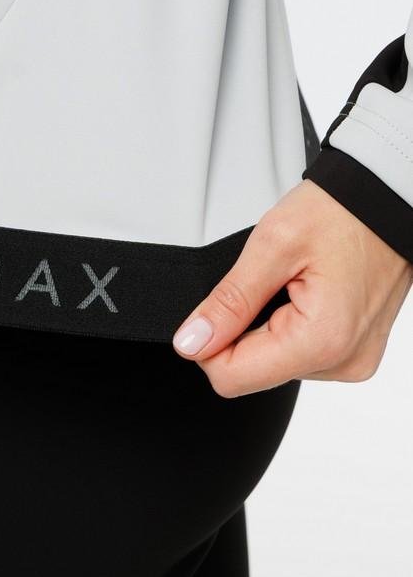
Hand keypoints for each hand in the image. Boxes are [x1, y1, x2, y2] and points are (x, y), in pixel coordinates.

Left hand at [171, 178, 412, 396]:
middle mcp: (343, 361)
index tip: (219, 305)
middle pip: (251, 371)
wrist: (385, 198)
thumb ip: (229, 301)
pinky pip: (299, 351)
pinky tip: (305, 291)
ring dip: (266, 323)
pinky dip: (289, 323)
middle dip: (242, 327)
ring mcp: (352, 359)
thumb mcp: (272, 246)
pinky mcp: (353, 351)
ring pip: (272, 362)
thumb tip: (192, 342)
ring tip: (292, 281)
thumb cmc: (342, 212)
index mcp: (322, 341)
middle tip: (267, 281)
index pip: (231, 378)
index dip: (209, 342)